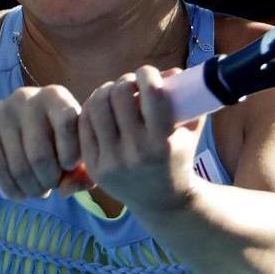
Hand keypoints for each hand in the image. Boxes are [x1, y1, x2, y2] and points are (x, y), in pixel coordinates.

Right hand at [0, 83, 91, 200]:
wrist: (5, 123)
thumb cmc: (48, 136)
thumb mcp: (69, 144)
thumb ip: (80, 169)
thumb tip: (67, 189)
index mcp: (55, 96)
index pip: (68, 123)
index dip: (71, 153)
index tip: (70, 166)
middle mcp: (28, 98)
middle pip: (40, 155)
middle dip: (50, 180)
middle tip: (52, 185)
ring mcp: (2, 111)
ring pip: (19, 166)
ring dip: (32, 188)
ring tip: (39, 191)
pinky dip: (12, 189)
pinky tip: (21, 194)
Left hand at [77, 65, 200, 212]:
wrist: (162, 202)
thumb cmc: (179, 157)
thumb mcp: (190, 130)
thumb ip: (187, 99)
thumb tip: (174, 71)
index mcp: (162, 142)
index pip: (151, 93)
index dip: (148, 74)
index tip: (149, 74)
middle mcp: (135, 152)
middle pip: (119, 95)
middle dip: (125, 81)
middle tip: (131, 83)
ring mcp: (112, 161)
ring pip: (97, 106)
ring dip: (106, 91)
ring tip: (114, 92)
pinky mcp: (95, 166)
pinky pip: (84, 125)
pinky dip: (91, 109)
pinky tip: (102, 106)